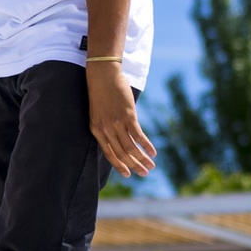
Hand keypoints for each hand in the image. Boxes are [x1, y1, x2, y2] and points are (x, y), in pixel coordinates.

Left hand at [88, 64, 155, 179]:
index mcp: (96, 130)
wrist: (103, 76)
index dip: (119, 165)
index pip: (109, 153)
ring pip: (131, 147)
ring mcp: (117, 123)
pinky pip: (138, 135)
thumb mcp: (99, 113)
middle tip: (145, 173)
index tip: (128, 174)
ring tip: (151, 166)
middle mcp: (106, 129)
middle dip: (134, 165)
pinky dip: (146, 145)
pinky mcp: (128, 116)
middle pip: (122, 153)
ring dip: (142, 158)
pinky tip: (153, 152)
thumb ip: (107, 127)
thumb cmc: (101, 93)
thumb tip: (119, 139)